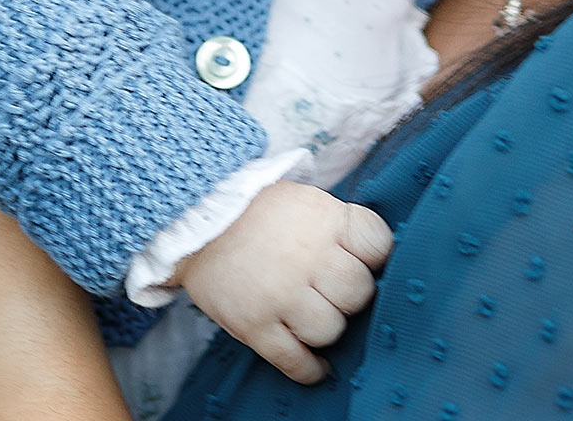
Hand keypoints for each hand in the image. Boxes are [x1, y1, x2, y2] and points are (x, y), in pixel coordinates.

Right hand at [176, 182, 393, 384]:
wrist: (193, 219)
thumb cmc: (259, 213)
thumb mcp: (305, 201)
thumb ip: (340, 227)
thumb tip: (374, 265)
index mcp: (324, 219)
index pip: (378, 245)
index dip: (373, 257)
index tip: (360, 261)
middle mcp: (307, 257)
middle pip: (358, 293)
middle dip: (348, 295)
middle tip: (328, 289)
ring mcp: (280, 293)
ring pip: (331, 330)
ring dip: (324, 327)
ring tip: (309, 316)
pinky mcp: (254, 325)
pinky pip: (295, 361)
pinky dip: (309, 370)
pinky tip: (314, 366)